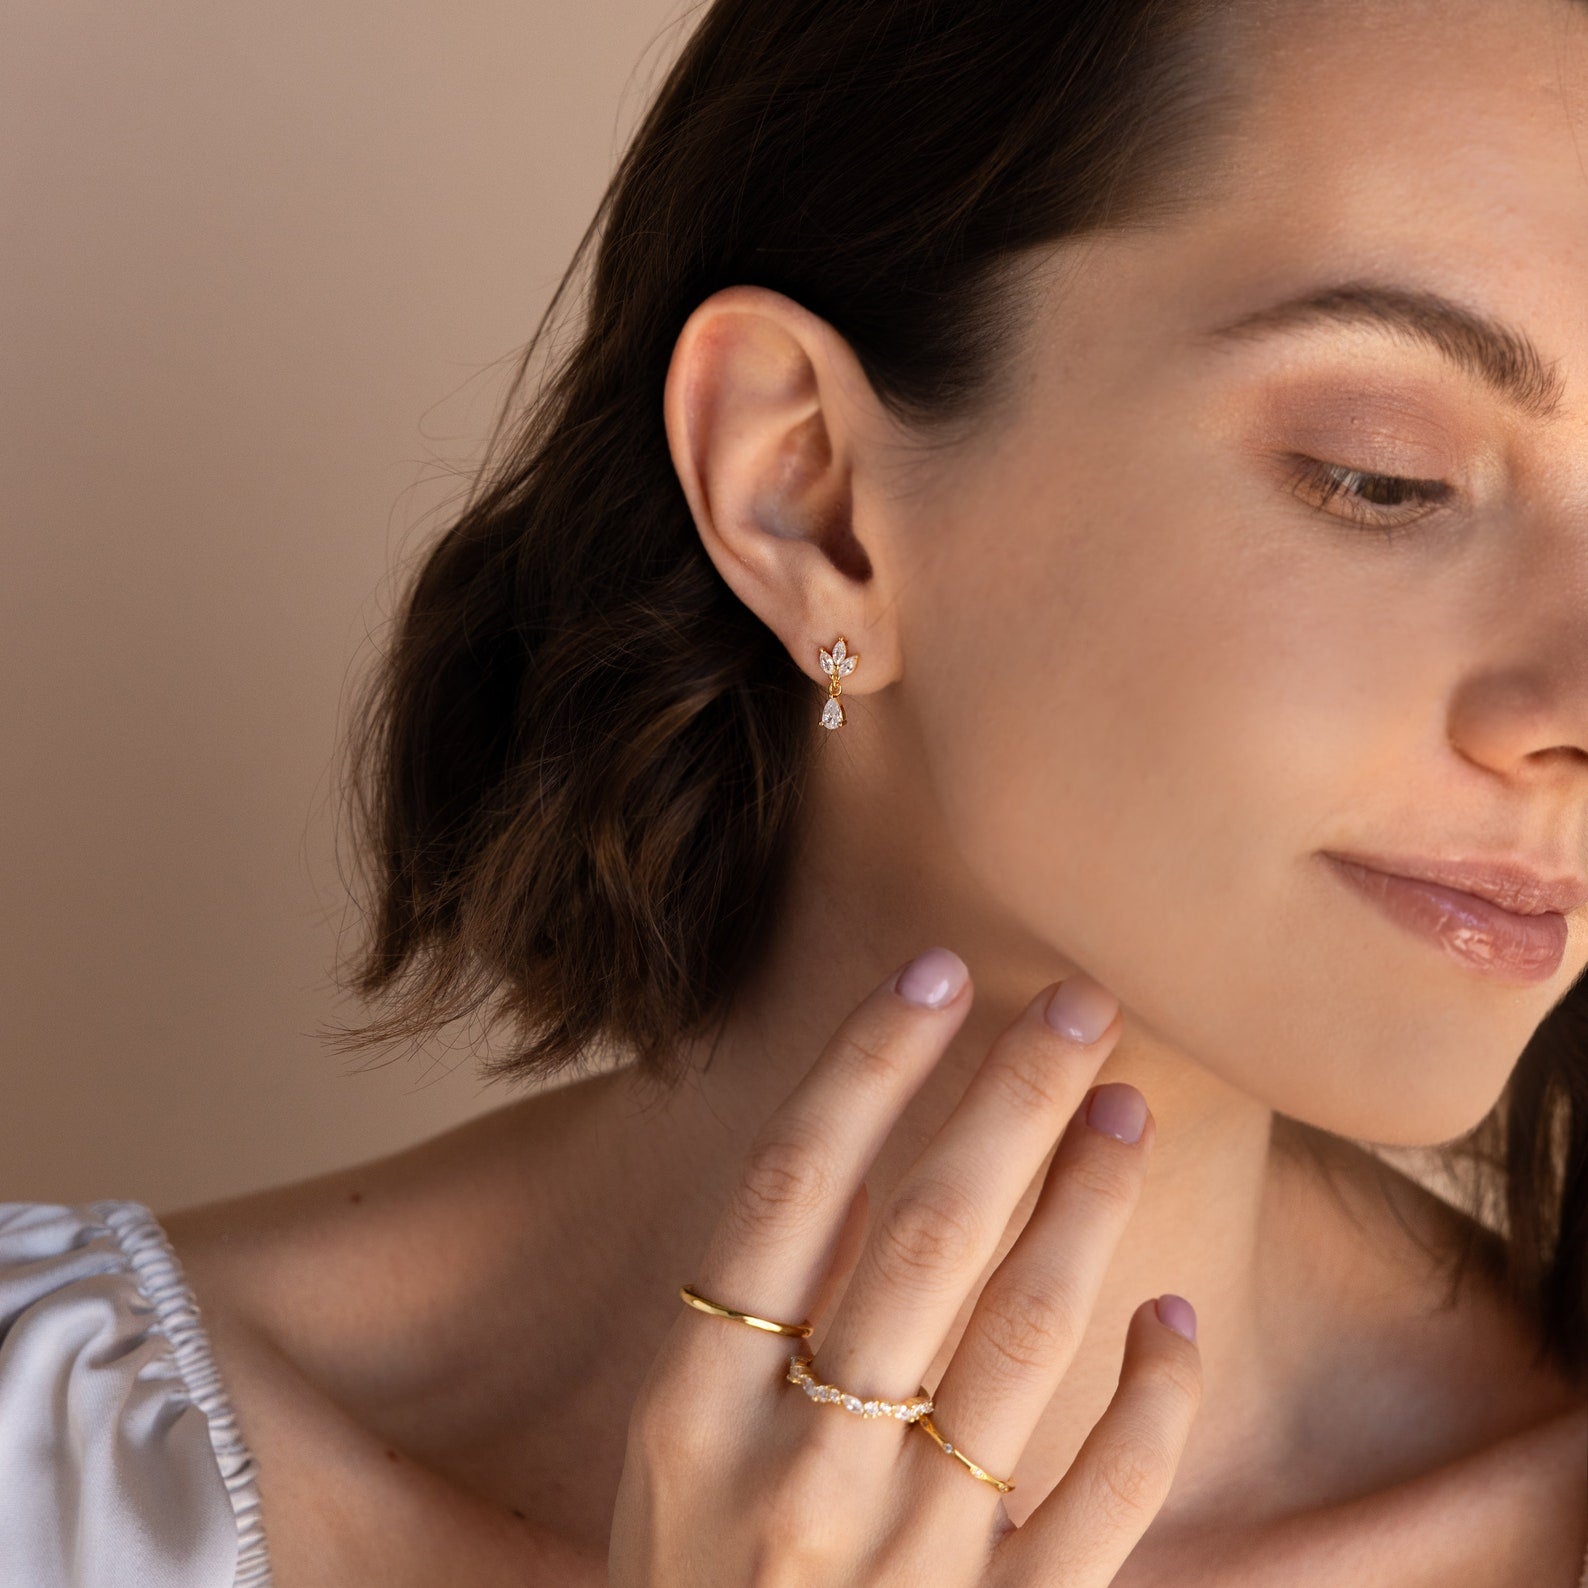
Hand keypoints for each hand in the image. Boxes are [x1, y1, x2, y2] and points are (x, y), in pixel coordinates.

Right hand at [609, 948, 1201, 1585]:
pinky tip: (1177, 1327)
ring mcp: (900, 1564)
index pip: (789, 1190)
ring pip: (1019, 1349)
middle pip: (921, 1240)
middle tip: (1080, 1004)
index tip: (938, 970)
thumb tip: (843, 1162)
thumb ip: (743, 1336)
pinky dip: (1149, 1415)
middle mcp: (793, 1474)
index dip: (867, 1066)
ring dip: (1086, 1214)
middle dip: (1007, 1103)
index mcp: (693, 1415)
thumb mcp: (669, 1467)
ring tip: (1127, 1113)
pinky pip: (1097, 1516)